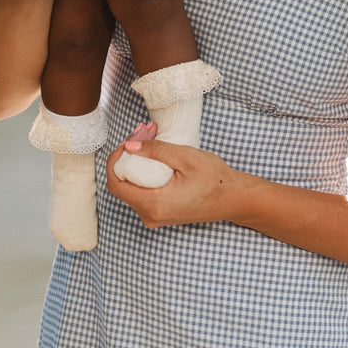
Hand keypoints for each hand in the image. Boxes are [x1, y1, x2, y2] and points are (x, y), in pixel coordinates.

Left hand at [106, 134, 239, 228]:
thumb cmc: (214, 179)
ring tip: (150, 135)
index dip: (116, 159)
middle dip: (127, 154)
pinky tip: (155, 152)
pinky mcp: (159, 212)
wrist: (232, 199)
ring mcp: (154, 216)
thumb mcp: (185, 157)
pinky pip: (142, 191)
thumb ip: (155, 151)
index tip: (129, 140)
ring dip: (136, 160)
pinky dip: (143, 171)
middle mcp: (149, 215)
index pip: (116, 184)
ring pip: (132, 186)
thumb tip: (128, 146)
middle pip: (123, 184)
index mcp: (154, 204)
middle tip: (143, 131)